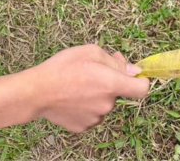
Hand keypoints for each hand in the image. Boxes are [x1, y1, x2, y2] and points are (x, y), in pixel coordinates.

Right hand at [29, 45, 148, 131]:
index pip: (142, 89)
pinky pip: (93, 113)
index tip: (135, 74)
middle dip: (112, 80)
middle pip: (119, 92)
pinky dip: (87, 104)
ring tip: (79, 82)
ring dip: (98, 92)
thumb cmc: (64, 67)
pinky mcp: (83, 127)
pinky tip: (73, 95)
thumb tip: (134, 70)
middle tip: (94, 68)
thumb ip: (116, 62)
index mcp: (111, 84)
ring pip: (105, 102)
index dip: (142, 80)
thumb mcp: (91, 52)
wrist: (37, 91)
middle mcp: (106, 104)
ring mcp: (95, 118)